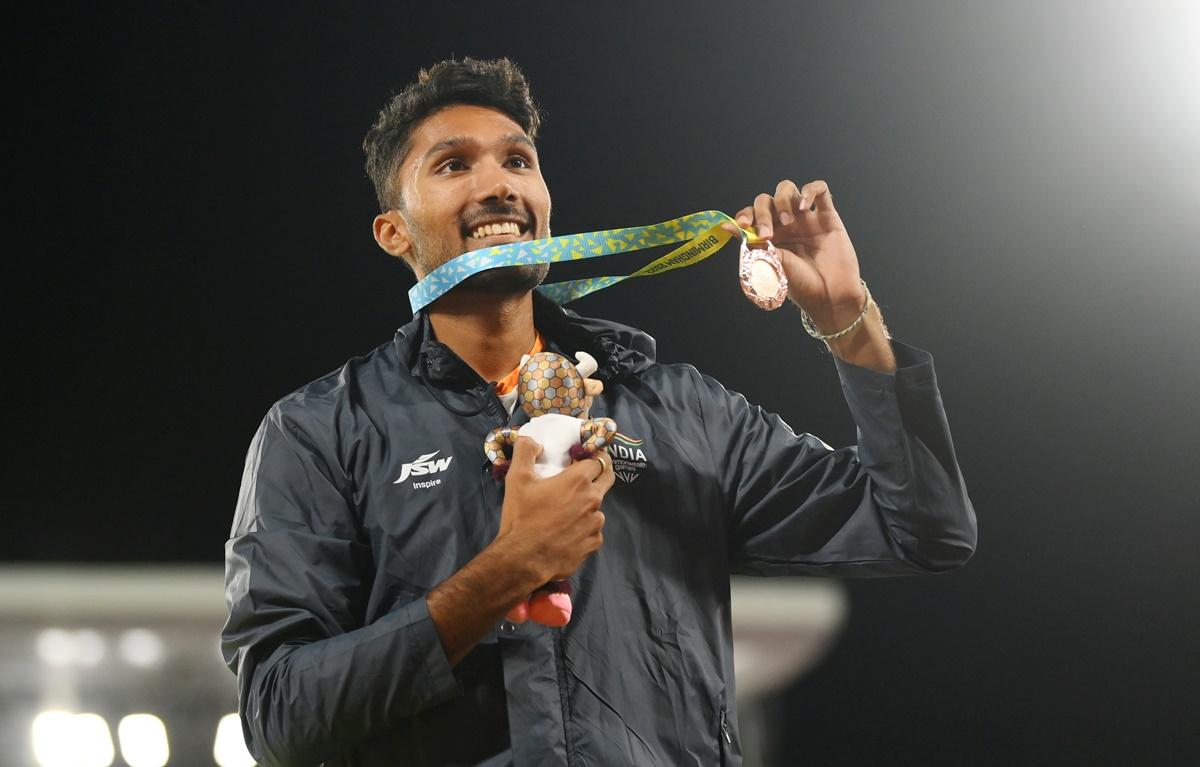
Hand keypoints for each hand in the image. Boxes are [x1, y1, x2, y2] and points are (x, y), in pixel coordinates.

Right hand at [495, 437, 613, 582]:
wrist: (523, 559)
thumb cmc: (522, 516)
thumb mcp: (517, 479)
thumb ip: (525, 451)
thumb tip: (531, 440)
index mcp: (578, 480)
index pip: (598, 460)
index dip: (591, 457)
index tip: (582, 459)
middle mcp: (593, 499)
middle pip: (607, 479)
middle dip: (599, 474)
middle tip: (583, 478)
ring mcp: (596, 523)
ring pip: (597, 508)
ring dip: (587, 506)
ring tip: (566, 513)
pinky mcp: (594, 544)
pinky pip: (593, 531)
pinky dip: (584, 529)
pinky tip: (567, 533)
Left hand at [722, 180, 867, 331]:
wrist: (830, 296)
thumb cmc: (801, 285)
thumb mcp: (772, 264)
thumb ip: (753, 243)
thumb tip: (726, 227)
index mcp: (770, 236)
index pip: (751, 215)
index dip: (745, 215)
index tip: (742, 225)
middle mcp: (785, 224)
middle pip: (766, 200)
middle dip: (762, 213)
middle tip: (767, 235)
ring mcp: (806, 218)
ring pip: (788, 189)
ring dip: (782, 200)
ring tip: (789, 221)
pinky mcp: (828, 216)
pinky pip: (820, 190)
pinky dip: (810, 191)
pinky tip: (805, 207)